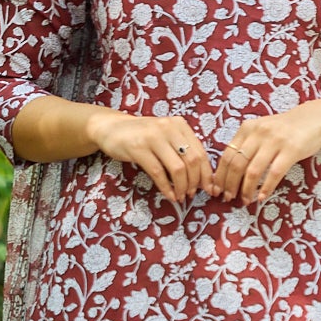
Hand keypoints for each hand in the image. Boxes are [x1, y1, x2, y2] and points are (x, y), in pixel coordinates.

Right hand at [86, 110, 213, 202]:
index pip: (200, 152)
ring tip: (180, 196)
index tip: (208, 189)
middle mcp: (168, 127)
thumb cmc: (142, 136)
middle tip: (192, 194)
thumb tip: (201, 177)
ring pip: (177, 168)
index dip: (206, 174)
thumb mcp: (166, 136)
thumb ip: (182, 149)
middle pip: (191, 161)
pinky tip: (169, 195)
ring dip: (181, 187)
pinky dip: (166, 187)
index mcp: (179, 124)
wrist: (112, 128)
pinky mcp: (138, 148)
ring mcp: (153, 137)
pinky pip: (158, 172)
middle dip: (195, 182)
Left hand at [214, 102, 320, 204]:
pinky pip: (274, 173)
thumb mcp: (261, 130)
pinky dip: (266, 188)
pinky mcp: (291, 149)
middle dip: (230, 185)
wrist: (314, 118)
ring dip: (247, 189)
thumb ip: (247, 145)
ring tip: (245, 200)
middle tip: (229, 198)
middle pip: (237, 164)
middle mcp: (259, 132)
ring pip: (253, 171)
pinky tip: (262, 197)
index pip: (227, 155)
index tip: (217, 190)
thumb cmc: (285, 129)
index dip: (220, 176)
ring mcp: (275, 140)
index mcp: (247, 128)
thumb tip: (229, 173)